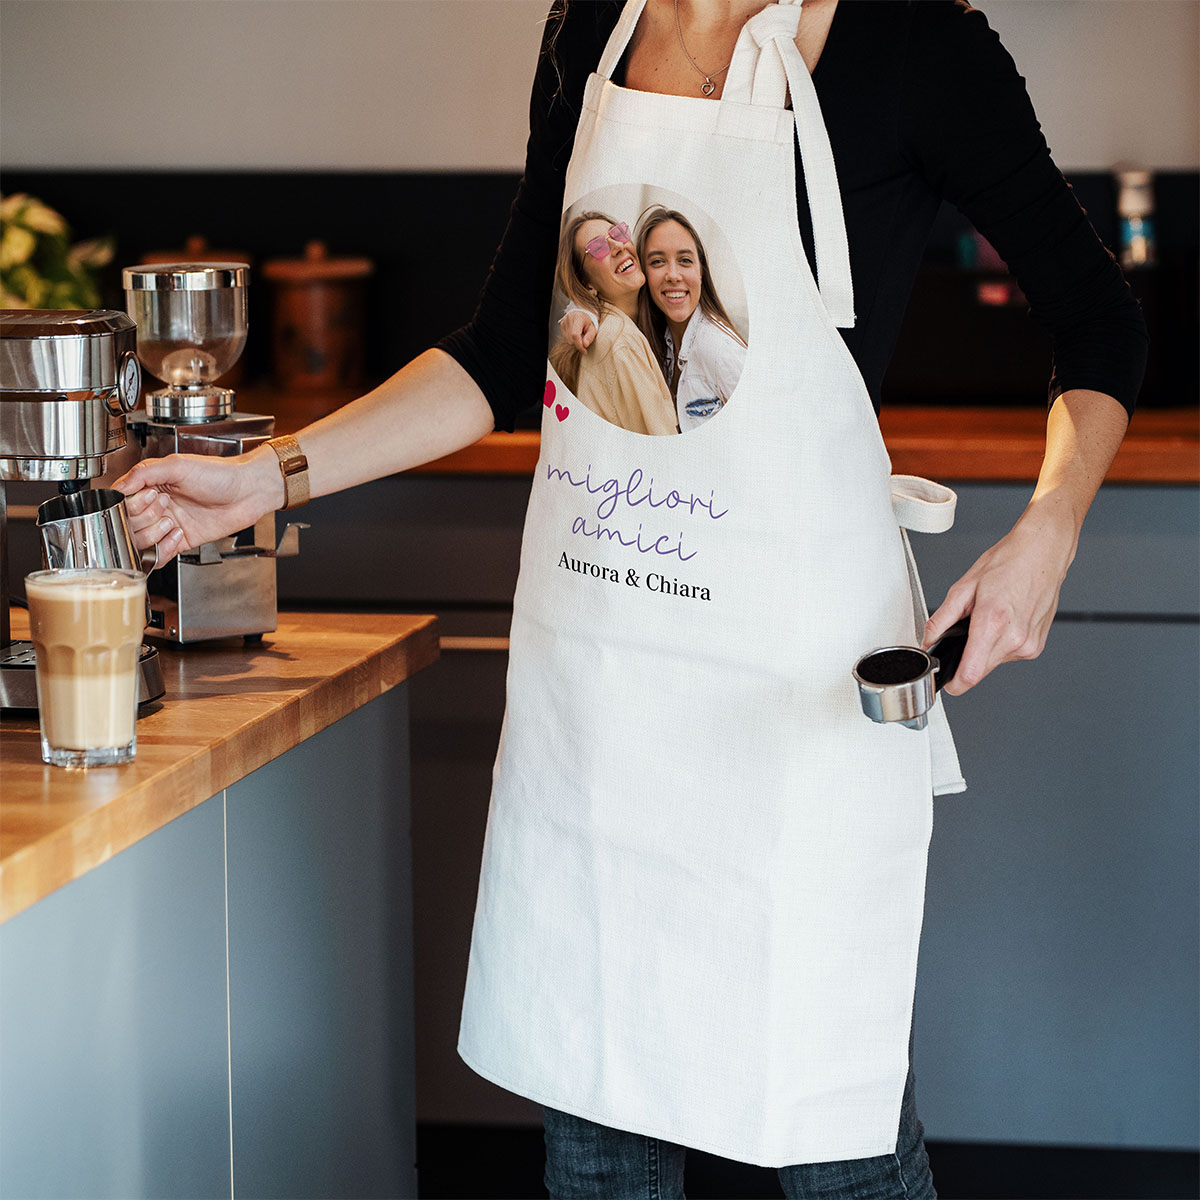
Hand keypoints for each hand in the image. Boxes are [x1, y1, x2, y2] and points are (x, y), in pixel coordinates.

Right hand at [114, 448, 280, 566]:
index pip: (121, 502)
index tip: (149, 497)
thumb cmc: (220, 474)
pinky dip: (163, 550)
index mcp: (151, 485)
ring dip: (153, 534)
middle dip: (144, 517)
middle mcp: (157, 506)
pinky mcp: (182, 541)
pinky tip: (179, 535)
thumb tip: (119, 486)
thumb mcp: (177, 465)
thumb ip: (144, 473)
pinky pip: (159, 555)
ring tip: (173, 521)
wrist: (249, 491)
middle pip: (128, 524)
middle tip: (165, 505)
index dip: (130, 504)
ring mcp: (168, 524)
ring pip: (140, 541)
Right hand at [560, 309, 595, 352]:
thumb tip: (585, 345)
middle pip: (571, 339)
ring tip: (580, 334)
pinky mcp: (561, 325)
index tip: (584, 351)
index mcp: (578, 318)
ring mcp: (564, 322)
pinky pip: (566, 338)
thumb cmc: (588, 322)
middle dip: (578, 343)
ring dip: (575, 341)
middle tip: (584, 337)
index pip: (575, 335)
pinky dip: (571, 339)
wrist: (582, 314)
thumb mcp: (593, 329)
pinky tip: (575, 333)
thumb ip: (590, 337)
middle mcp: (569, 319)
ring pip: (568, 340)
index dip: (579, 345)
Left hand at [923, 498, 1078, 695]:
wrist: (1043, 552)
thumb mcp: (964, 587)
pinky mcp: (1037, 646)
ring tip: (989, 619)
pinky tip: (1004, 621)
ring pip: (993, 663)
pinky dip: (1000, 644)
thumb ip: (941, 619)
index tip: (945, 681)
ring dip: (984, 649)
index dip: (953, 682)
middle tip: (965, 633)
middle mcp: (1015, 639)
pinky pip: (1008, 655)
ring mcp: (1029, 644)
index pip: (970, 674)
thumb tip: (927, 639)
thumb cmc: (1008, 563)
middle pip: (980, 671)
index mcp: (993, 623)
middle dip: (966, 659)